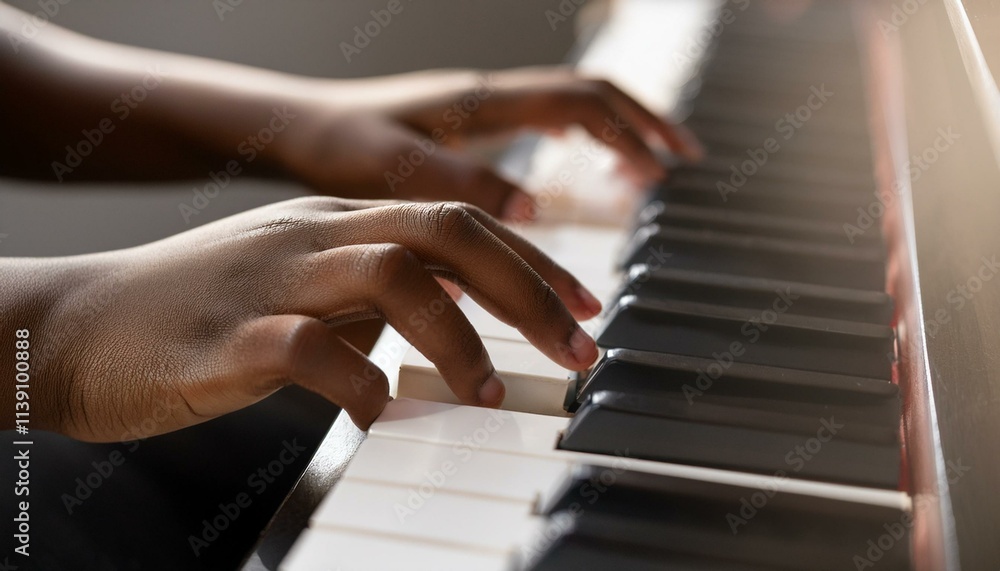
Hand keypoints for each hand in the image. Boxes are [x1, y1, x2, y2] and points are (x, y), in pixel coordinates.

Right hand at [26, 198, 601, 440]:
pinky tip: (386, 418)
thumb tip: (447, 313)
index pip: (457, 218)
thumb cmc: (194, 311)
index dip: (532, 260)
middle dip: (527, 290)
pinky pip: (312, 349)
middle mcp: (313, 236)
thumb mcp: (296, 279)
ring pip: (390, 277)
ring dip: (457, 339)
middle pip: (444, 232)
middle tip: (578, 346)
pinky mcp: (229, 338)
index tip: (583, 306)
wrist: (78, 324)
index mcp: (334, 221)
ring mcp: (271, 280)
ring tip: (489, 395)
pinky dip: (364, 384)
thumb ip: (366, 290)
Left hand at [278, 68, 702, 219]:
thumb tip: (536, 211)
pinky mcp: (469, 126)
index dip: (629, 132)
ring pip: (569, 106)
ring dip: (616, 130)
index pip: (578, 103)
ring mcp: (481, 108)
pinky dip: (579, 140)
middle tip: (685, 159)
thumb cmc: (335, 145)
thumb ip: (462, 185)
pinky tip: (585, 165)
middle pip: (588, 96)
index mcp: (480, 102)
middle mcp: (488, 97)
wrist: (296, 126)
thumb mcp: (394, 170)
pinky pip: (542, 121)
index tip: (665, 169)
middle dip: (642, 123)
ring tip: (652, 163)